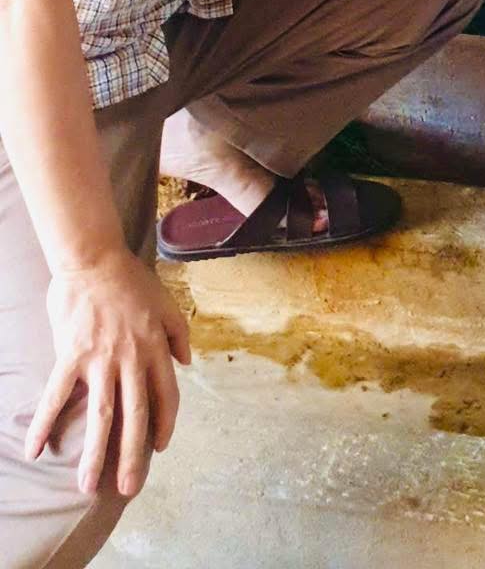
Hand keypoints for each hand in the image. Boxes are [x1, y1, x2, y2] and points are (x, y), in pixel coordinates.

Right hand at [26, 247, 191, 497]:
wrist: (93, 258)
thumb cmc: (130, 279)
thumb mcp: (166, 302)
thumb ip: (179, 333)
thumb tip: (186, 362)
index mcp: (155, 348)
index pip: (166, 395)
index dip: (165, 423)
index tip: (161, 447)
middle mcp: (130, 359)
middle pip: (136, 415)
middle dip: (132, 455)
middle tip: (128, 488)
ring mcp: (100, 359)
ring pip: (101, 415)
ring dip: (94, 453)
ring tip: (87, 486)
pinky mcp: (71, 356)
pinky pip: (57, 395)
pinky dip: (44, 422)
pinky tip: (34, 449)